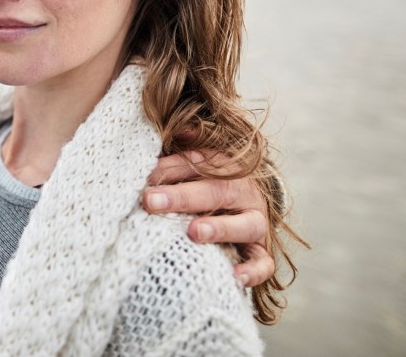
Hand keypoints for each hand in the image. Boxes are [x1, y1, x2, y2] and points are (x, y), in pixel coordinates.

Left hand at [142, 151, 274, 287]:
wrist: (252, 197)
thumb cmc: (210, 179)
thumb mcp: (200, 157)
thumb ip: (187, 144)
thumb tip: (180, 128)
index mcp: (223, 165)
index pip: (193, 163)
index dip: (166, 169)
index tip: (141, 177)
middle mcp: (242, 191)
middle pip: (214, 191)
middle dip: (181, 197)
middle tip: (150, 201)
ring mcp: (254, 220)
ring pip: (243, 224)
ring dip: (218, 228)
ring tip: (194, 232)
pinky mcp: (262, 249)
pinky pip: (263, 262)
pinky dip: (252, 270)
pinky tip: (234, 277)